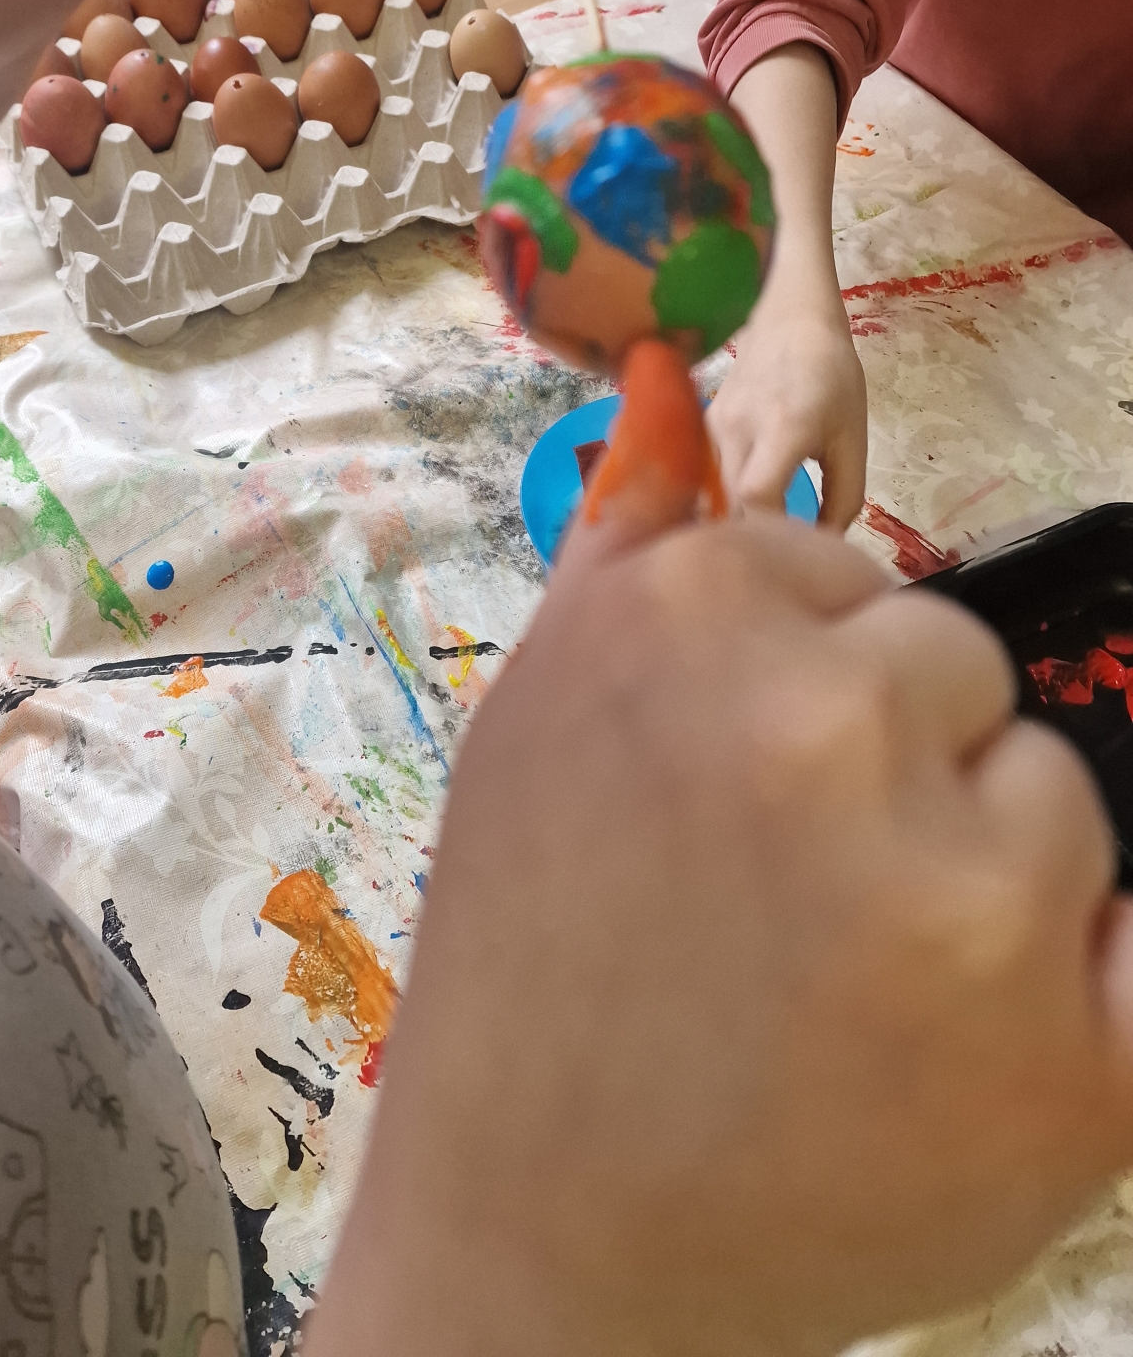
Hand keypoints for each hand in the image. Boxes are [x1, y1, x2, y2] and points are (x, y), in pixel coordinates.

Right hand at [310, 505, 1132, 1356]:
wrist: (542, 1233)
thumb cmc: (530, 959)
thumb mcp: (534, 717)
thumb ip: (627, 543)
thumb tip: (666, 376)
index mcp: (691, 618)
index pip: (844, 579)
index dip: (789, 687)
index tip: (729, 788)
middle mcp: (829, 725)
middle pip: (957, 673)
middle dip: (890, 763)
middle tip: (787, 895)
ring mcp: (964, 897)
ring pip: (1052, 803)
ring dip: (978, 878)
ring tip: (852, 987)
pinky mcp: (1076, 1069)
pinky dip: (1079, 991)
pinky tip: (953, 1042)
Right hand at [710, 296, 868, 526]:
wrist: (792, 321)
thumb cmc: (833, 378)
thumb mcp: (853, 438)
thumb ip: (845, 497)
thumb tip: (825, 543)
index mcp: (783, 426)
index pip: (757, 494)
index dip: (772, 530)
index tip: (795, 549)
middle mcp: (737, 426)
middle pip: (726, 502)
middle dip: (750, 535)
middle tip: (778, 554)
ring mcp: (712, 424)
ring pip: (709, 492)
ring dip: (732, 518)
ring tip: (758, 537)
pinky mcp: (701, 424)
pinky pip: (703, 474)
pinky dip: (719, 497)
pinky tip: (738, 508)